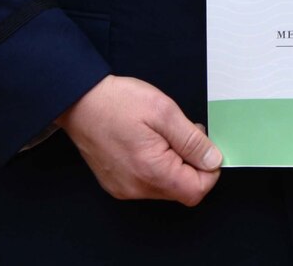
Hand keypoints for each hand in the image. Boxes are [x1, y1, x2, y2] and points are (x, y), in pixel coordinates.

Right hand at [56, 75, 222, 204]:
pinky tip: (150, 143)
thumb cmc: (118, 103)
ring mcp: (124, 189)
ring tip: (163, 135)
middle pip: (182, 191)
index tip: (203, 145)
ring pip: (166, 187)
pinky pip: (149, 183)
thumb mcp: (164, 112)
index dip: (209, 169)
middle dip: (192, 164)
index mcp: (150, 172)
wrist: (79, 102)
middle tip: (183, 133)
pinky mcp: (116, 184)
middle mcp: (136, 188)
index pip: (196, 190)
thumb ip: (191, 140)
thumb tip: (213, 160)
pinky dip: (158, 166)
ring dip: (175, 164)